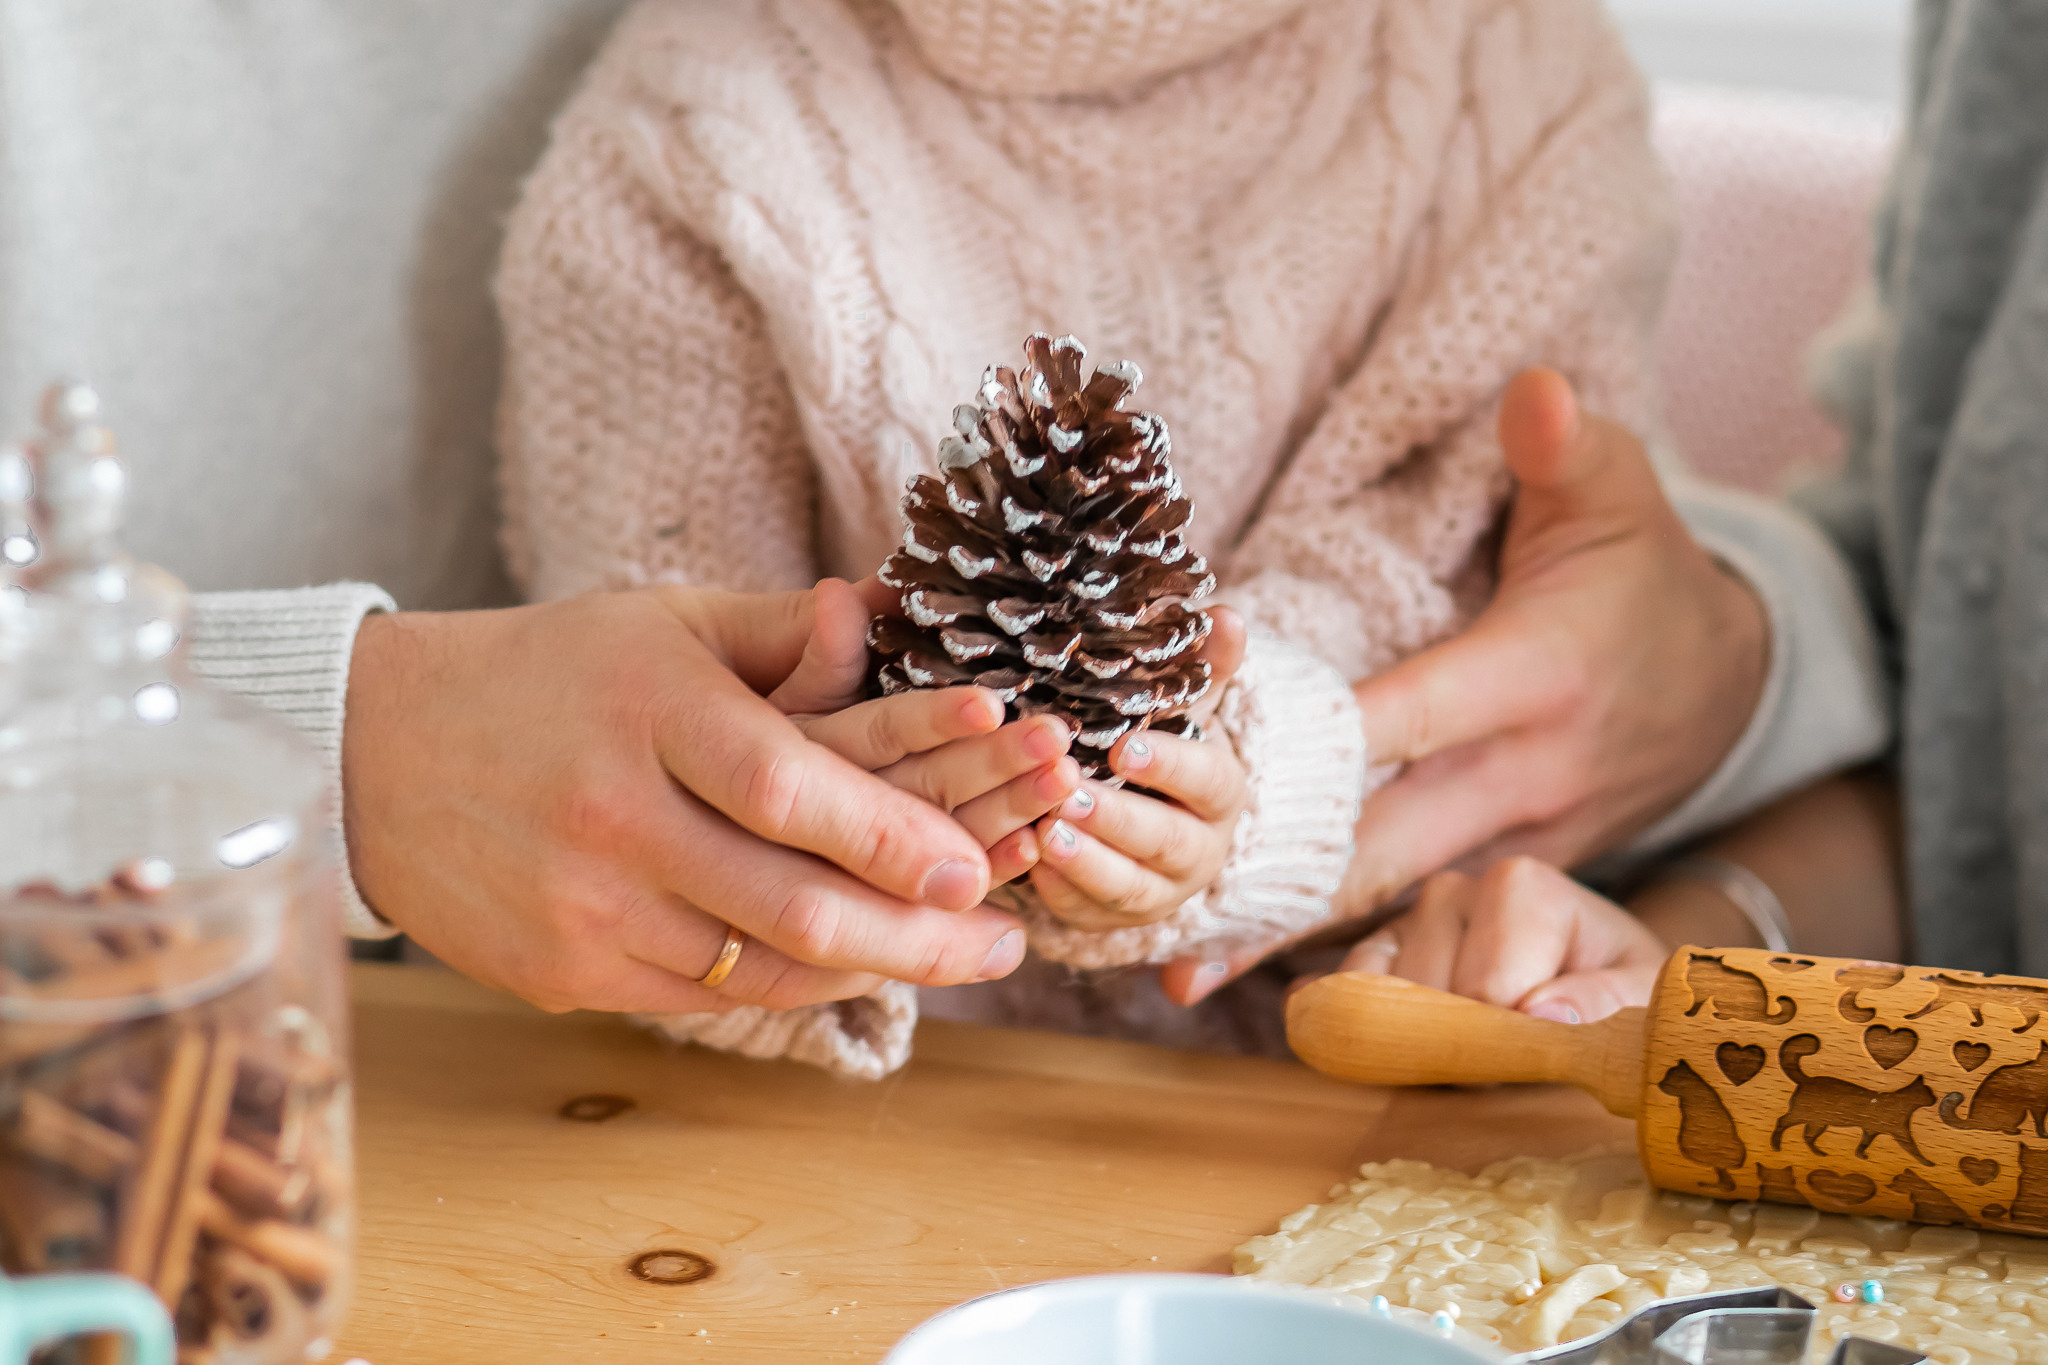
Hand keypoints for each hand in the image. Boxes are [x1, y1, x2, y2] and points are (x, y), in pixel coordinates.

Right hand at [341, 585, 1028, 1016]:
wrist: (376, 755)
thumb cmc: (547, 673)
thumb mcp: (659, 622)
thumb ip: (779, 630)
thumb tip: (886, 611)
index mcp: (649, 712)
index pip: (788, 788)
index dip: (891, 836)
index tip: (981, 867)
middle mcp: (613, 817)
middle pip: (791, 902)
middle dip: (919, 935)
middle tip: (1004, 942)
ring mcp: (582, 906)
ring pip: (759, 965)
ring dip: (869, 968)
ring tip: (952, 957)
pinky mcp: (562, 969)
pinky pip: (706, 994)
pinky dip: (789, 986)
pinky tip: (849, 970)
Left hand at [1026, 609, 1249, 928]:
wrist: (1156, 829)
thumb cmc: (1162, 752)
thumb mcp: (1187, 712)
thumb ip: (1206, 669)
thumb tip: (1227, 615)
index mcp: (1219, 794)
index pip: (1207, 781)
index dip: (1169, 766)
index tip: (1125, 747)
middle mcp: (1197, 852)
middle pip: (1165, 841)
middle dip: (1117, 820)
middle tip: (1070, 794)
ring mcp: (1155, 894)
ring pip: (1126, 886)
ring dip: (1085, 862)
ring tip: (1043, 833)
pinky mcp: (1108, 919)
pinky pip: (1083, 912)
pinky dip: (1054, 892)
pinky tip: (1020, 864)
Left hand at [1163, 369, 1765, 1003]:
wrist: (1733, 684)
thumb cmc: (1643, 573)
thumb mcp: (1618, 491)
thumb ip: (1565, 445)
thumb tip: (1532, 390)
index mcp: (1535, 676)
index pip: (1409, 715)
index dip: (1313, 740)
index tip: (1213, 754)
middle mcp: (1525, 775)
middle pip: (1384, 843)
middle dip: (1277, 883)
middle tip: (1166, 910)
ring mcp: (1521, 840)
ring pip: (1395, 897)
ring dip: (1292, 935)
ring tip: (1180, 972)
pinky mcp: (1512, 872)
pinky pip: (1421, 912)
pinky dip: (1345, 940)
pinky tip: (1254, 968)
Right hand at [1339, 856, 1667, 1022]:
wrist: (1588, 976)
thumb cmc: (1617, 984)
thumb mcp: (1642, 995)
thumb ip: (1606, 1000)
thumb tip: (1541, 1015)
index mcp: (1519, 884)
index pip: (1489, 989)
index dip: (1517, 1040)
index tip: (1549, 1050)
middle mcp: (1450, 889)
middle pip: (1437, 999)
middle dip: (1473, 1043)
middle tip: (1515, 1058)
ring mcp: (1405, 918)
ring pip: (1388, 1003)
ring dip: (1430, 1043)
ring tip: (1480, 1042)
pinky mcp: (1374, 949)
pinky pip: (1347, 994)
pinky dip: (1368, 1026)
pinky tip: (1404, 1042)